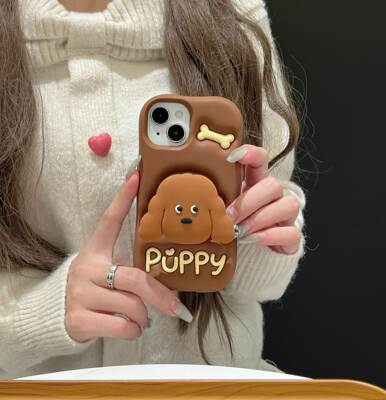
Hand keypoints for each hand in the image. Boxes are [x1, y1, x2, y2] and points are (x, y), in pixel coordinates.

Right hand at [65, 170, 192, 342]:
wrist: (56, 315)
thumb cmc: (92, 289)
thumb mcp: (106, 272)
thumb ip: (130, 272)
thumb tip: (168, 289)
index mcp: (95, 252)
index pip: (109, 220)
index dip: (123, 199)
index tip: (137, 175)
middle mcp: (87, 268)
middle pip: (136, 279)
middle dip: (161, 297)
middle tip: (174, 307)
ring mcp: (81, 293)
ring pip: (133, 307)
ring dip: (144, 317)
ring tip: (141, 318)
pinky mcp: (79, 319)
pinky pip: (122, 326)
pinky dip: (133, 331)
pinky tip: (128, 328)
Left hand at [226, 145, 301, 254]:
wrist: (250, 251)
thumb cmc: (233, 225)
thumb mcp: (224, 209)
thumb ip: (216, 201)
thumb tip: (195, 196)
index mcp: (256, 184)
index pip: (260, 160)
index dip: (251, 153)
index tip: (233, 156)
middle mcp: (274, 196)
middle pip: (273, 185)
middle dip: (249, 201)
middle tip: (230, 217)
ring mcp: (286, 215)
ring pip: (288, 205)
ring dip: (261, 219)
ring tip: (241, 231)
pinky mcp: (292, 236)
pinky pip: (292, 232)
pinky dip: (273, 236)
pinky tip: (256, 239)